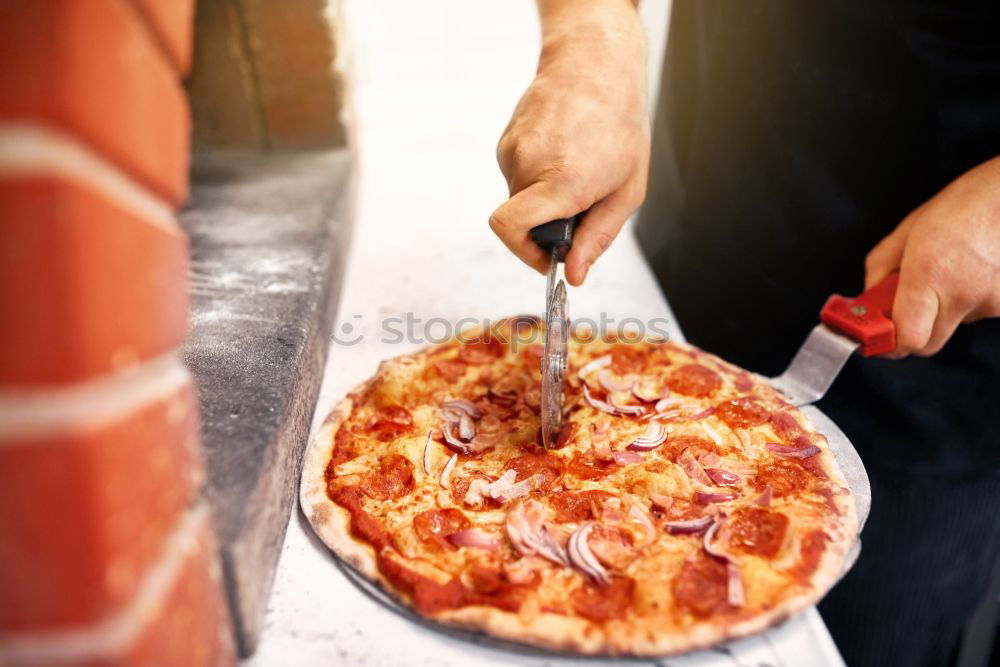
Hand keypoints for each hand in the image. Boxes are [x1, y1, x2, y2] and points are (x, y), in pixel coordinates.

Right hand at [490, 4, 648, 285]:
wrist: (595, 63)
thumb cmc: (620, 122)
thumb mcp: (627, 190)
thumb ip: (598, 237)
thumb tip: (574, 274)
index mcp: (562, 181)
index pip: (510, 229)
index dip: (525, 254)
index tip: (547, 257)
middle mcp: (528, 165)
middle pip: (521, 222)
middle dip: (546, 225)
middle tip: (580, 204)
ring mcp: (512, 150)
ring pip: (519, 198)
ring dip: (544, 197)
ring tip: (576, 167)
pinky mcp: (506, 141)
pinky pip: (518, 176)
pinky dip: (538, 176)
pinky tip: (563, 152)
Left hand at [864, 156, 999, 355]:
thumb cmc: (969, 202)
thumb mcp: (910, 227)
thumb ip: (882, 267)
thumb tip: (869, 297)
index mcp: (930, 272)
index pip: (908, 338)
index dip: (890, 345)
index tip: (877, 338)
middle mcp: (963, 292)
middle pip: (929, 343)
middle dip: (913, 330)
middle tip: (908, 304)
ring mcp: (993, 300)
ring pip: (955, 325)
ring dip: (946, 307)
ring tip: (954, 268)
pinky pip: (979, 312)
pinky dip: (971, 298)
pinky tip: (975, 269)